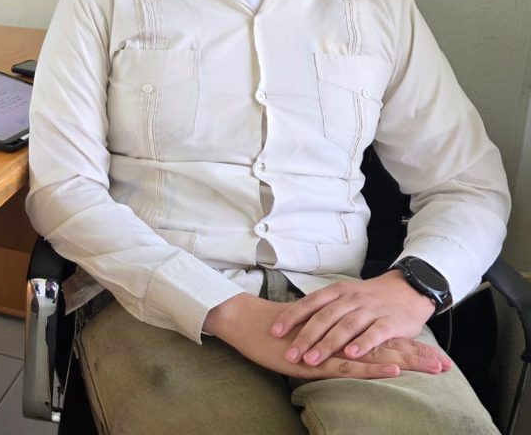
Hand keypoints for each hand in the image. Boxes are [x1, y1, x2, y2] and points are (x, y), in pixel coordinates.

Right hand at [204, 292, 447, 379]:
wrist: (248, 322)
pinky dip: (373, 368)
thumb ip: (326, 345)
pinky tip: (393, 370)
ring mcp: (331, 347)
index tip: (434, 356)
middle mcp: (341, 336)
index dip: (406, 346)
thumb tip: (341, 352)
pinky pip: (350, 365)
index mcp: (340, 332)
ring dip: (407, 361)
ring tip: (434, 368)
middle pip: (385, 345)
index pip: (379, 339)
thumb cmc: (274, 333)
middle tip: (445, 365)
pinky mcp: (319, 359)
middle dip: (416, 355)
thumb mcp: (307, 341)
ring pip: (376, 354)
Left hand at [270, 271, 436, 366]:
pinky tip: (351, 355)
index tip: (274, 331)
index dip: (291, 316)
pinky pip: (375, 332)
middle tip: (290, 354)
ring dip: (328, 344)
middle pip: (324, 317)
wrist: (409, 289)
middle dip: (305, 337)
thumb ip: (323, 307)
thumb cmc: (369, 298)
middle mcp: (351, 298)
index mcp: (337, 291)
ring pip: (346, 326)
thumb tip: (292, 320)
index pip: (309, 303)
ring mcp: (371, 309)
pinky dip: (362, 343)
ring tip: (312, 359)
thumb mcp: (344, 296)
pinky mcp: (390, 322)